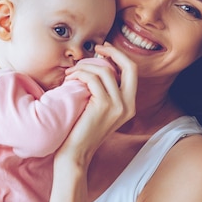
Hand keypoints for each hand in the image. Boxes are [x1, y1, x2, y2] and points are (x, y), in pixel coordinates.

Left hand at [61, 43, 136, 163]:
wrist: (75, 153)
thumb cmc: (81, 130)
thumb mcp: (99, 108)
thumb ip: (105, 90)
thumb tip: (99, 63)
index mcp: (129, 105)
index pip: (132, 71)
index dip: (118, 56)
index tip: (103, 50)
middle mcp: (128, 105)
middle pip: (129, 66)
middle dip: (113, 52)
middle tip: (97, 48)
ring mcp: (118, 106)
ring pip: (106, 71)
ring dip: (86, 66)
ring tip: (72, 72)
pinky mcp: (104, 106)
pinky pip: (93, 79)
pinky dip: (79, 74)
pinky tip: (69, 79)